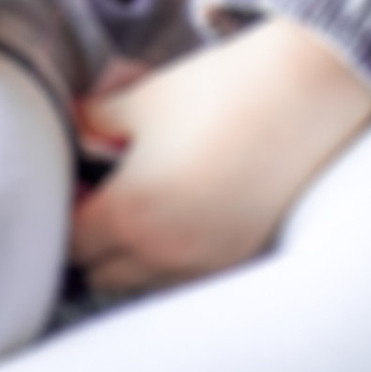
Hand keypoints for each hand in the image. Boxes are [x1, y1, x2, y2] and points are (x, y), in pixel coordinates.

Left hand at [72, 25, 370, 294]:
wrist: (301, 92)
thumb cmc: (217, 90)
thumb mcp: (144, 99)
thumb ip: (95, 119)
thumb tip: (73, 124)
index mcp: (131, 213)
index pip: (72, 242)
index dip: (68, 210)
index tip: (80, 180)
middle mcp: (164, 253)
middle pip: (103, 272)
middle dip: (96, 238)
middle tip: (108, 190)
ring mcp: (205, 264)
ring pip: (144, 281)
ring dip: (134, 253)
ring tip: (149, 198)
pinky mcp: (239, 258)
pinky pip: (186, 277)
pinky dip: (173, 257)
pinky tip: (186, 209)